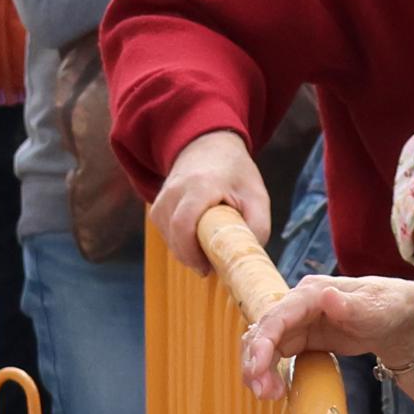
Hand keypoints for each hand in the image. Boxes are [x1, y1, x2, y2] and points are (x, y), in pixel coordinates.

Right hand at [152, 129, 270, 272]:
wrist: (209, 146)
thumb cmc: (236, 174)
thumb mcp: (257, 197)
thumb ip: (256, 229)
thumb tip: (244, 261)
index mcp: (200, 185)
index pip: (183, 225)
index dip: (192, 253)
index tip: (209, 268)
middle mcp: (174, 190)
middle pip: (174, 237)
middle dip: (193, 258)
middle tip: (215, 263)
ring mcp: (161, 198)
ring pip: (169, 239)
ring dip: (188, 251)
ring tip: (210, 243)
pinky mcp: (156, 207)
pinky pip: (166, 235)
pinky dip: (181, 243)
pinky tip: (198, 237)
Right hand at [238, 273, 413, 399]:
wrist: (399, 319)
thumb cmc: (389, 306)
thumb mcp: (375, 308)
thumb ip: (351, 305)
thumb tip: (325, 297)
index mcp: (312, 292)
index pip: (278, 315)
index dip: (263, 342)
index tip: (257, 368)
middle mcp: (299, 304)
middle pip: (265, 331)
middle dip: (256, 360)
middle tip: (261, 391)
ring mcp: (298, 322)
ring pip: (266, 345)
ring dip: (259, 369)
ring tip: (266, 395)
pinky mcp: (302, 339)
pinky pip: (277, 355)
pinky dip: (270, 372)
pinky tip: (274, 390)